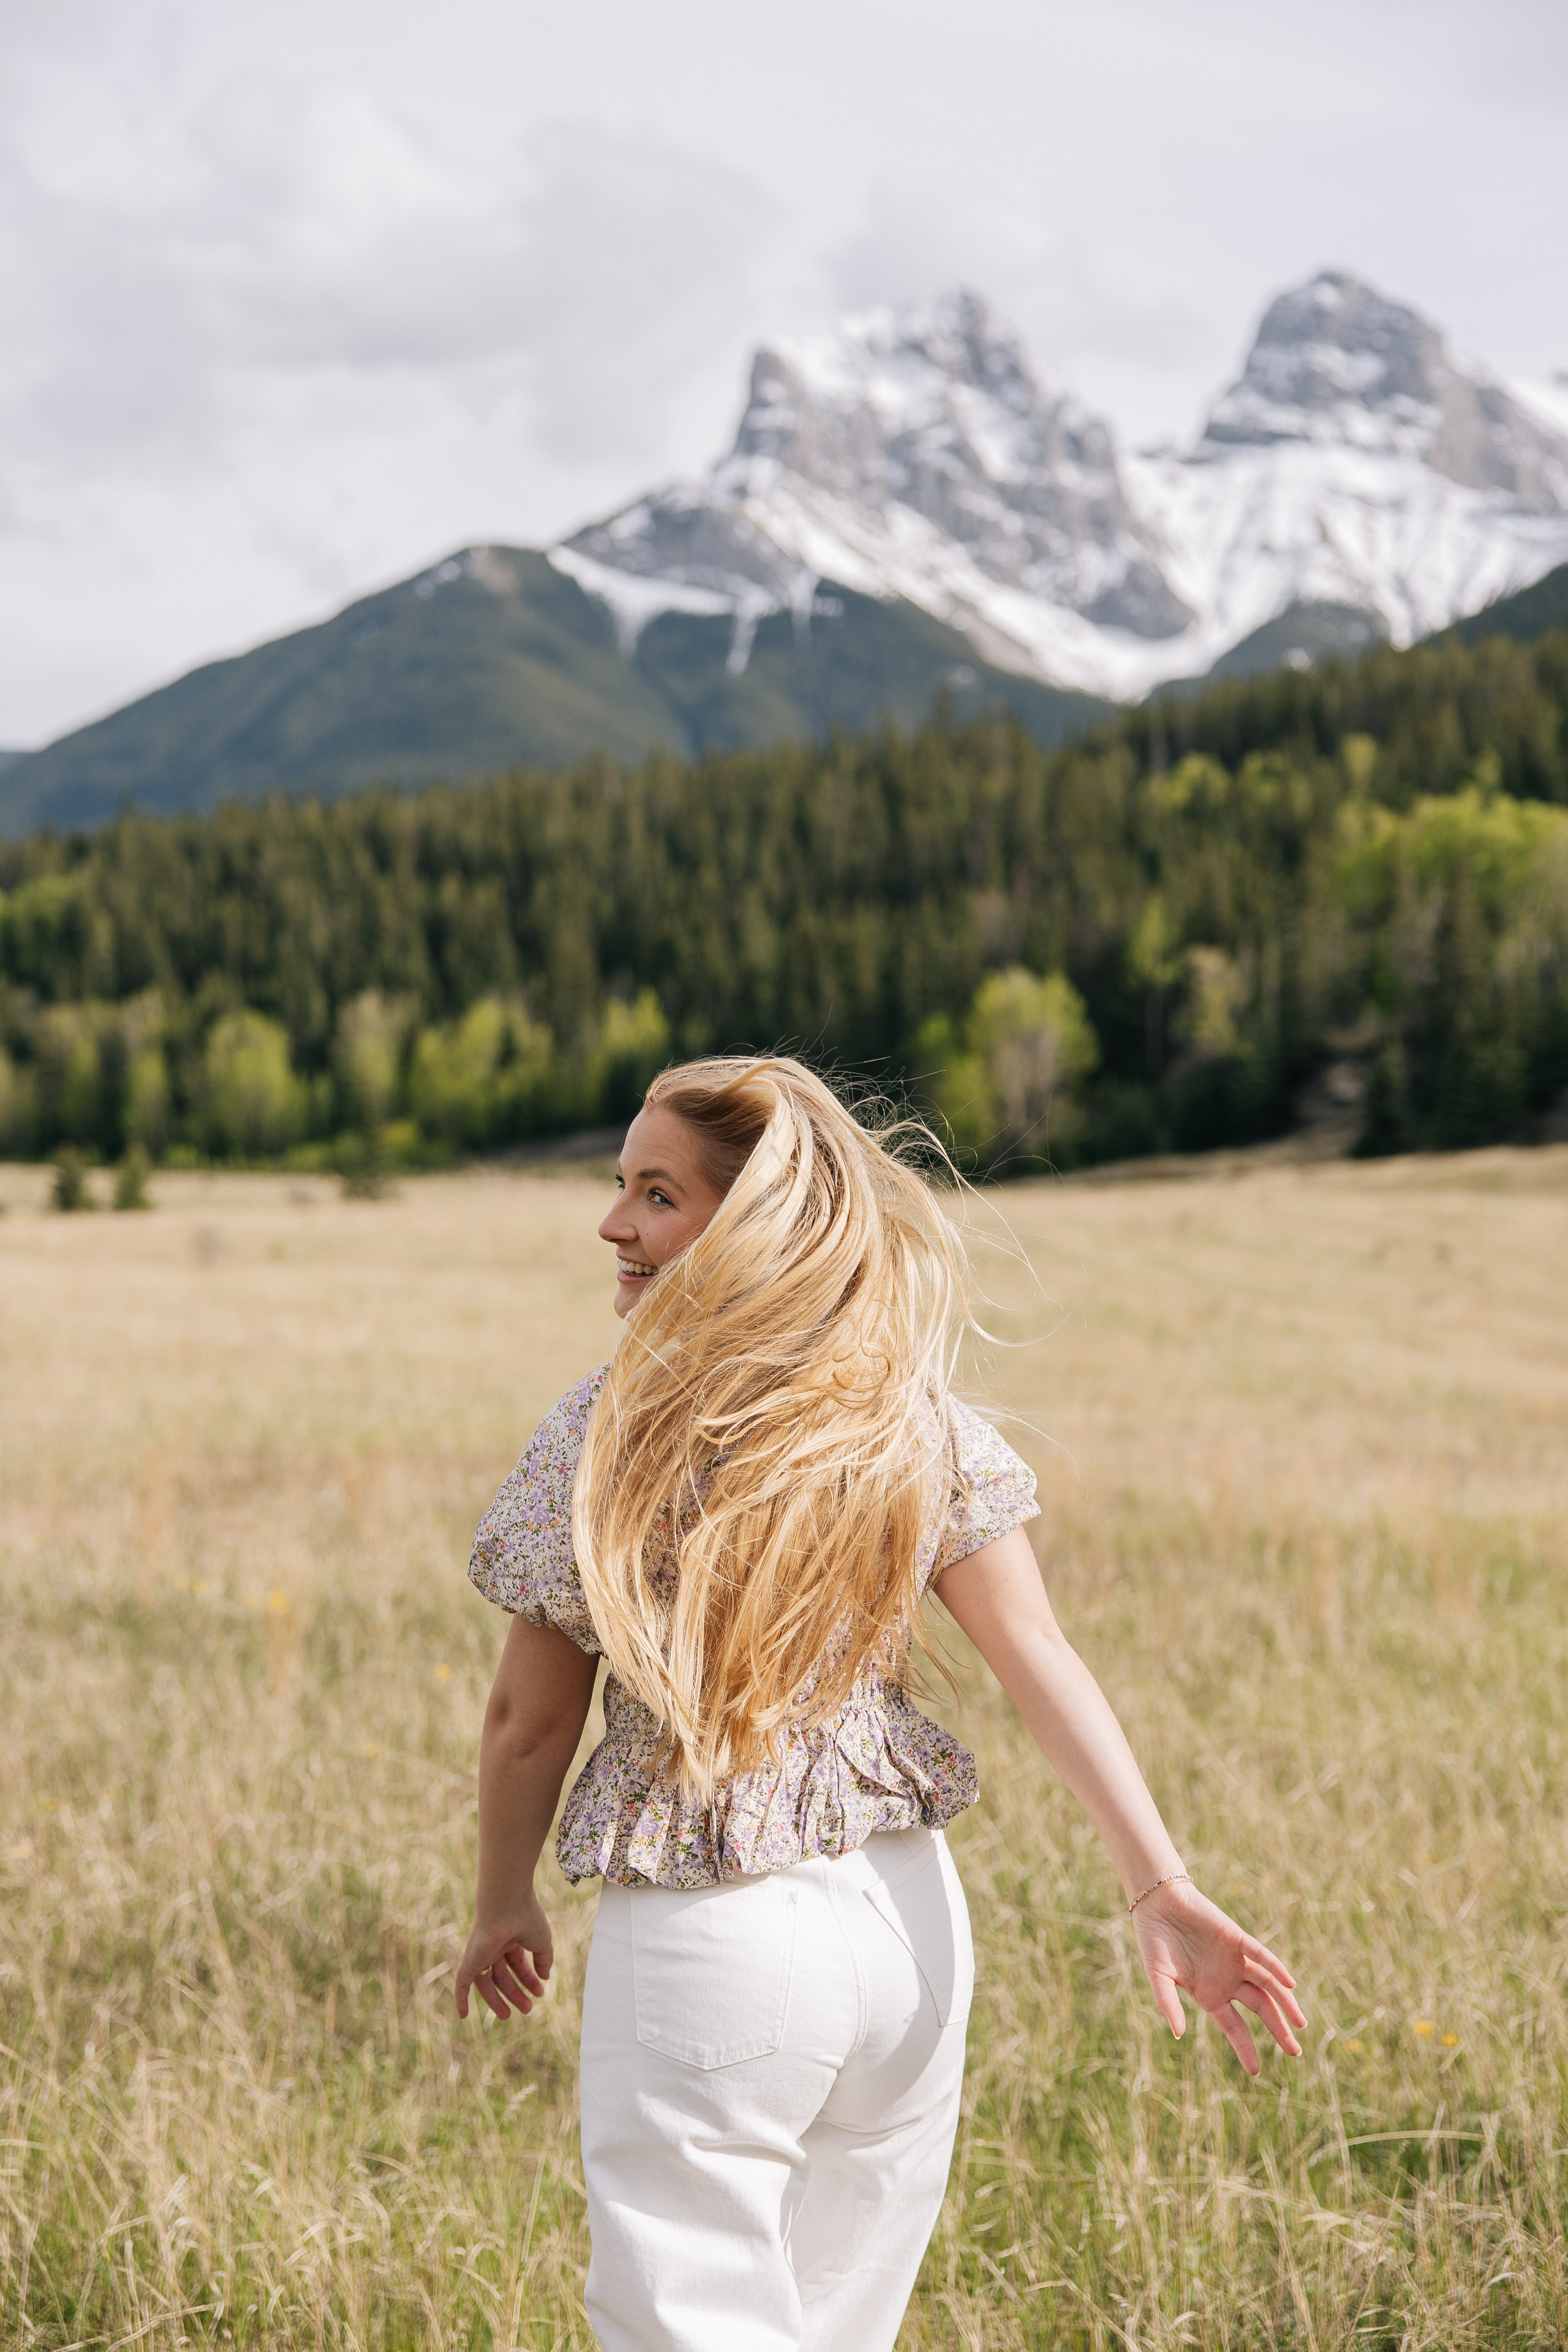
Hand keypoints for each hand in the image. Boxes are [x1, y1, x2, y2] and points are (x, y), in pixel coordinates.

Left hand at [455, 1895, 553, 2021]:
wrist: (506, 1904)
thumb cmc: (527, 1918)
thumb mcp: (542, 1942)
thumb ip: (544, 1960)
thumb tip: (545, 1977)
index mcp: (511, 1938)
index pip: (518, 1964)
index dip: (529, 1979)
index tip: (540, 1992)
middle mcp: (494, 1945)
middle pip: (503, 1975)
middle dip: (515, 1993)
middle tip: (527, 2009)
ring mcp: (480, 1952)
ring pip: (486, 1982)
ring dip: (495, 2000)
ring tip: (507, 2016)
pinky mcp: (469, 1959)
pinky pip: (462, 1982)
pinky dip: (461, 1998)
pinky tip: (463, 2016)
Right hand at [1132, 1879, 1304, 2075]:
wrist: (1157, 1903)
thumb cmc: (1154, 1942)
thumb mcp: (1158, 1976)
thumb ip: (1167, 2003)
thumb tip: (1178, 2033)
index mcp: (1210, 1995)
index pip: (1235, 2027)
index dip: (1245, 2048)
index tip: (1255, 2072)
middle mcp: (1227, 1980)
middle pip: (1260, 2008)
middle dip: (1278, 2030)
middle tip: (1295, 2052)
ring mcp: (1235, 1959)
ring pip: (1267, 1985)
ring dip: (1285, 2003)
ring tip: (1300, 2024)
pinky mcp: (1236, 1937)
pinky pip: (1260, 1954)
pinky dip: (1275, 1968)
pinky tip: (1288, 1983)